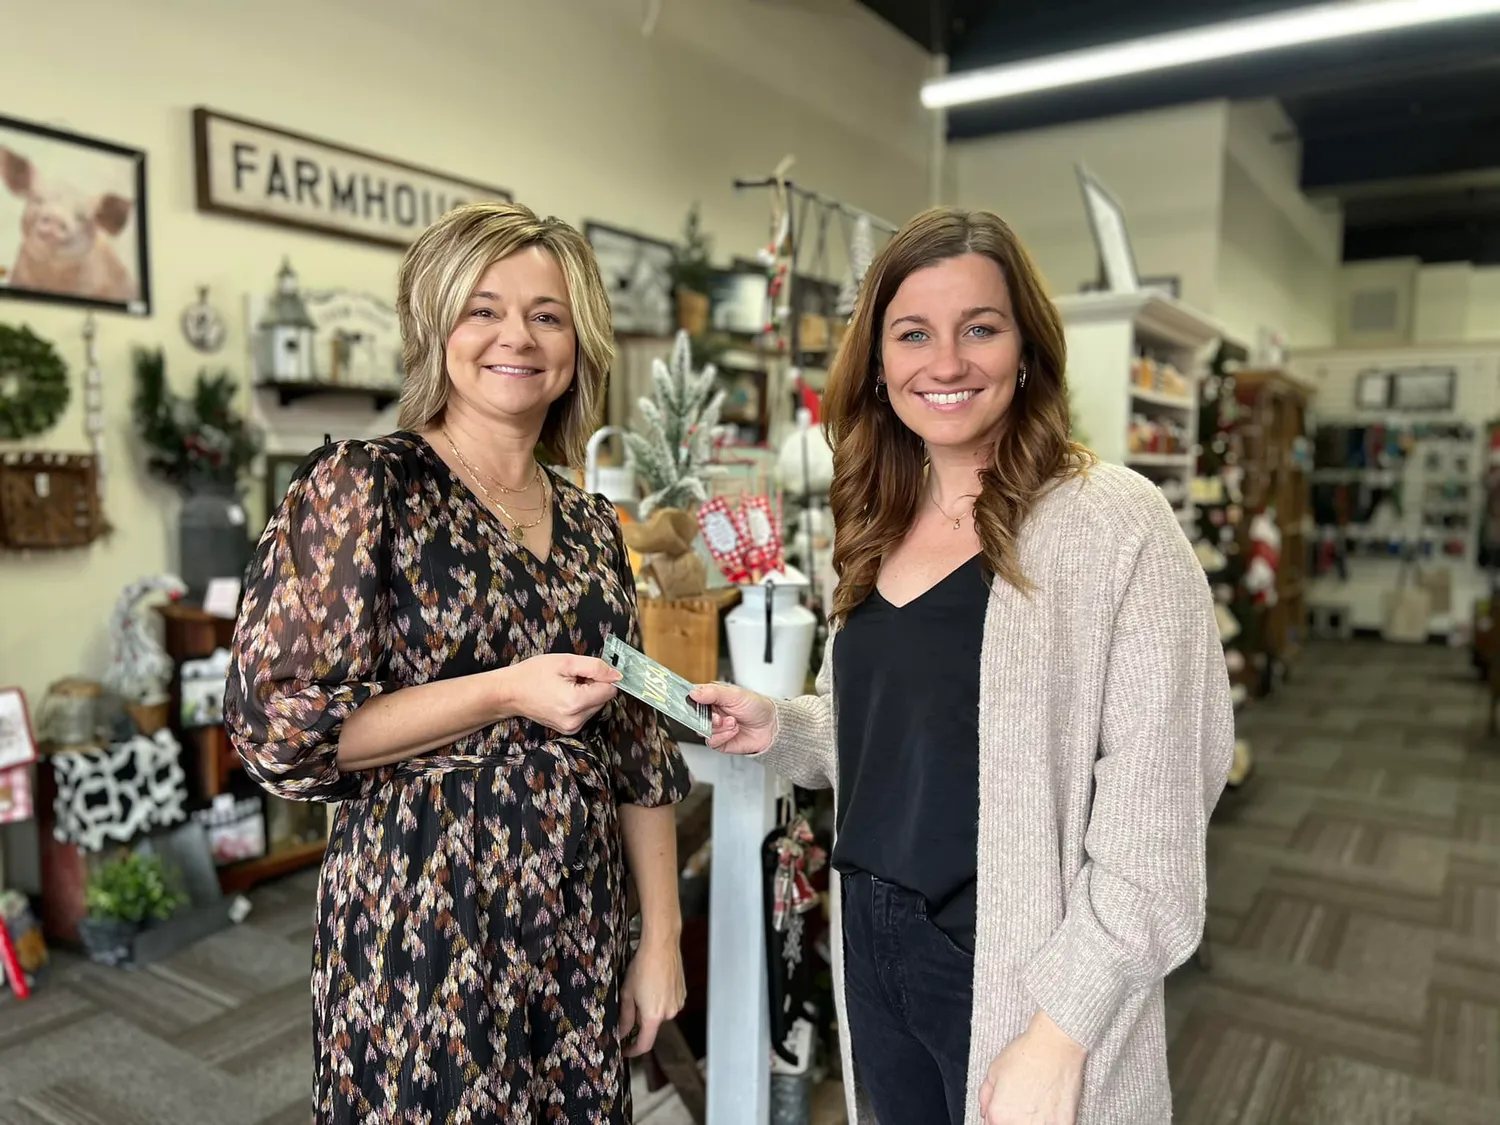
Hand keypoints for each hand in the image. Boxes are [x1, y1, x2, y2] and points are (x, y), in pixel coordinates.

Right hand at [496, 653, 619, 734]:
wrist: (509, 692)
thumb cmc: (533, 674)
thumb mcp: (565, 661)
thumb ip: (595, 667)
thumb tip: (617, 674)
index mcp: (576, 702)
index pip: (610, 690)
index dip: (602, 676)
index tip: (585, 671)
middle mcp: (576, 720)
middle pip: (604, 698)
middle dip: (594, 685)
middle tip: (572, 677)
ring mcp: (572, 727)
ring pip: (596, 705)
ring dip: (587, 693)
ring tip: (565, 685)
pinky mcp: (569, 729)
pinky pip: (586, 712)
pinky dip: (580, 702)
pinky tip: (563, 695)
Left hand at [618, 936, 684, 1057]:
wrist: (661, 946)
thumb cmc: (643, 966)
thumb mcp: (627, 993)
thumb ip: (625, 1017)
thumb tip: (622, 1033)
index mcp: (653, 1016)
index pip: (644, 1044)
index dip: (632, 1050)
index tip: (625, 1050)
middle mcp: (669, 1013)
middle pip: (651, 1026)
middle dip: (640, 1019)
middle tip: (632, 1000)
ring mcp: (678, 1003)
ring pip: (660, 1014)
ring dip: (651, 1008)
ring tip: (645, 986)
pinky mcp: (682, 994)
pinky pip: (668, 1004)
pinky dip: (660, 999)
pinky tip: (655, 983)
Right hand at [688, 682, 776, 755]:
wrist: (771, 727)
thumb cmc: (756, 707)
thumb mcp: (735, 694)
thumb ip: (712, 692)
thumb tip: (693, 692)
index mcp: (713, 697)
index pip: (693, 696)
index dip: (689, 700)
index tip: (691, 702)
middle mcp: (711, 712)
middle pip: (693, 716)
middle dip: (706, 717)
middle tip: (718, 716)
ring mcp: (714, 727)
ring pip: (701, 730)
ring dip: (718, 727)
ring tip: (732, 722)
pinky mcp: (719, 741)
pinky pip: (711, 742)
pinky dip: (723, 736)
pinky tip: (733, 730)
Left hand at [979, 1011, 1085, 1124]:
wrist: (1055, 1045)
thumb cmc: (1027, 1054)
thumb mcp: (993, 1071)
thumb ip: (985, 1096)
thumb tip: (985, 1111)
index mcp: (999, 1116)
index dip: (998, 1117)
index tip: (1004, 1110)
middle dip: (1013, 1118)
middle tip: (1022, 1102)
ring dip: (1033, 1120)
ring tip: (1037, 1102)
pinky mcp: (1065, 1124)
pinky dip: (1051, 1119)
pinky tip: (1050, 1105)